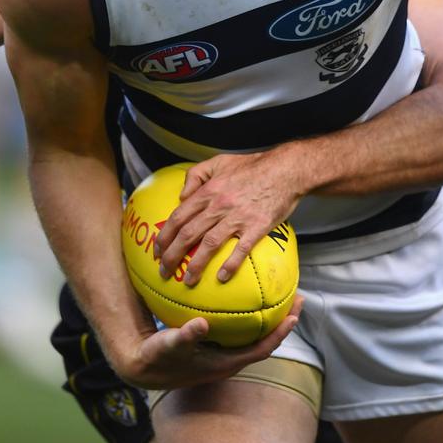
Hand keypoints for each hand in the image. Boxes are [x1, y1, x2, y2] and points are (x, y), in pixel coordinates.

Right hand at [121, 294, 302, 389]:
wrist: (142, 364)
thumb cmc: (158, 357)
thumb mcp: (169, 345)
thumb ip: (185, 337)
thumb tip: (201, 324)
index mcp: (225, 364)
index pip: (261, 349)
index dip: (279, 333)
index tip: (295, 315)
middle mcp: (229, 358)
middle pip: (264, 338)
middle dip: (281, 319)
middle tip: (295, 296)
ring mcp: (223, 351)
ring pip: (252, 332)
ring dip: (267, 314)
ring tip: (278, 289)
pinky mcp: (214, 342)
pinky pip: (237, 325)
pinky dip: (245, 309)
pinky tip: (243, 288)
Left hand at [156, 148, 304, 285]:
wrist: (285, 169)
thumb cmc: (253, 166)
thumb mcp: (219, 161)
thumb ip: (196, 174)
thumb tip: (182, 195)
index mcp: (209, 191)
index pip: (179, 217)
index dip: (165, 235)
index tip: (157, 251)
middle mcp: (218, 205)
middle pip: (188, 234)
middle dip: (172, 256)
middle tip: (164, 271)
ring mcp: (237, 217)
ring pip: (209, 244)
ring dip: (195, 265)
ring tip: (188, 280)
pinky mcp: (256, 226)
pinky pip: (240, 249)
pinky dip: (230, 265)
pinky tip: (222, 277)